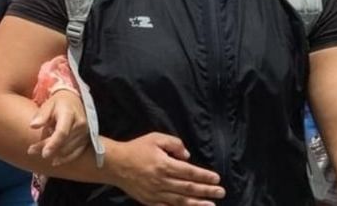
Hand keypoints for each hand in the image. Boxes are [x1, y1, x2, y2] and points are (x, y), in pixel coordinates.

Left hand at [28, 89, 88, 165]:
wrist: (74, 100)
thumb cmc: (58, 103)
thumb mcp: (48, 104)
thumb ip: (41, 115)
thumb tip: (33, 126)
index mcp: (70, 114)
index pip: (62, 132)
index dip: (53, 144)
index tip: (43, 153)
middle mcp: (80, 124)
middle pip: (63, 142)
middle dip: (48, 148)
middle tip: (31, 151)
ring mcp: (85, 133)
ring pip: (68, 149)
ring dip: (54, 154)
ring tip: (39, 153)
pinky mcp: (86, 139)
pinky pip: (76, 153)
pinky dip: (65, 158)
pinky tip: (55, 161)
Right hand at [107, 133, 224, 205]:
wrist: (115, 164)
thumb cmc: (136, 149)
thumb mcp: (155, 138)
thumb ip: (174, 144)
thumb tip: (187, 156)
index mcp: (164, 165)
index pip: (190, 172)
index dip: (204, 176)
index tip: (216, 178)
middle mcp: (162, 181)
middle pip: (189, 187)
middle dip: (207, 190)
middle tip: (221, 192)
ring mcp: (156, 194)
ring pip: (181, 201)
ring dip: (198, 203)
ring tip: (211, 205)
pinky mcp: (150, 201)